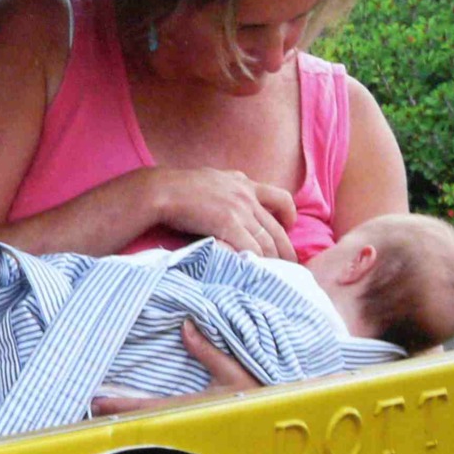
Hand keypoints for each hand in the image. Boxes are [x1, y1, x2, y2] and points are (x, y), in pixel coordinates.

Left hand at [91, 321, 259, 415]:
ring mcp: (194, 428)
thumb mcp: (237, 370)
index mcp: (195, 409)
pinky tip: (136, 411)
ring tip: (104, 409)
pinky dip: (147, 416)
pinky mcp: (201, 426)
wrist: (289, 417)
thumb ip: (209, 350)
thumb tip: (186, 324)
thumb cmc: (264, 395)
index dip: (120, 406)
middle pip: (144, 422)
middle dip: (117, 416)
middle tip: (88, 407)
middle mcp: (190, 422)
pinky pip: (166, 422)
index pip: (148, 408)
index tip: (96, 402)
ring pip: (154, 424)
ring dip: (130, 417)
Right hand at [155, 167, 297, 261]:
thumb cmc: (177, 187)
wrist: (162, 190)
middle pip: (278, 226)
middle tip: (291, 264)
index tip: (288, 227)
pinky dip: (257, 261)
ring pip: (268, 240)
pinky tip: (257, 271)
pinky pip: (252, 247)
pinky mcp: (229, 224)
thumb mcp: (210, 179)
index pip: (280, 197)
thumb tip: (224, 199)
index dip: (289, 215)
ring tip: (276, 274)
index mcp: (243, 182)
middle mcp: (246, 194)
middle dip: (286, 248)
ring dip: (274, 259)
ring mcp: (240, 209)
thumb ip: (224, 188)